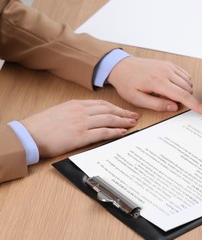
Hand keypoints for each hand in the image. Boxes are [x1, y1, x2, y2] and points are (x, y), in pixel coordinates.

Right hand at [21, 100, 138, 157]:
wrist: (28, 135)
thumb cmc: (41, 125)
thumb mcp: (60, 111)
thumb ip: (76, 112)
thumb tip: (90, 116)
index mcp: (76, 104)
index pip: (102, 104)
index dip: (116, 107)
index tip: (125, 111)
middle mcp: (81, 111)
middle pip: (108, 110)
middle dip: (123, 113)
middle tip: (134, 116)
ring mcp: (81, 123)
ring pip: (108, 119)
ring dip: (123, 122)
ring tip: (132, 124)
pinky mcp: (80, 136)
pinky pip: (103, 133)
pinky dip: (115, 132)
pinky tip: (122, 133)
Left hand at [107, 57, 201, 114]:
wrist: (121, 66)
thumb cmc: (127, 83)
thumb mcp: (137, 99)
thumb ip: (157, 105)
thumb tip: (174, 107)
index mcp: (158, 82)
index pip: (183, 96)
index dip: (196, 105)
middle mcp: (166, 72)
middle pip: (188, 89)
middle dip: (184, 99)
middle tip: (167, 101)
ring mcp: (169, 66)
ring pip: (188, 82)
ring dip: (184, 91)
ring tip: (166, 93)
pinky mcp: (169, 64)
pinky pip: (185, 75)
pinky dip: (183, 83)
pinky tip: (171, 86)